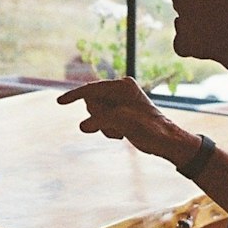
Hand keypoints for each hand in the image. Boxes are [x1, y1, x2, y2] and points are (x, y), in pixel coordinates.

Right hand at [57, 77, 187, 163]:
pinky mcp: (120, 114)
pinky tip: (121, 135)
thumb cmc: (151, 129)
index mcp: (123, 86)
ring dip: (103, 126)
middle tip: (113, 127)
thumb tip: (82, 126)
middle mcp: (120, 91)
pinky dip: (107, 129)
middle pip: (91, 102)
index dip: (75, 95)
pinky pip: (101, 120)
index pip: (92, 88)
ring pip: (95, 113)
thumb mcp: (124, 123)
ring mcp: (120, 102)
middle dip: (97, 117)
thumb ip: (101, 121)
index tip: (60, 102)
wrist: (167, 142)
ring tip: (119, 133)